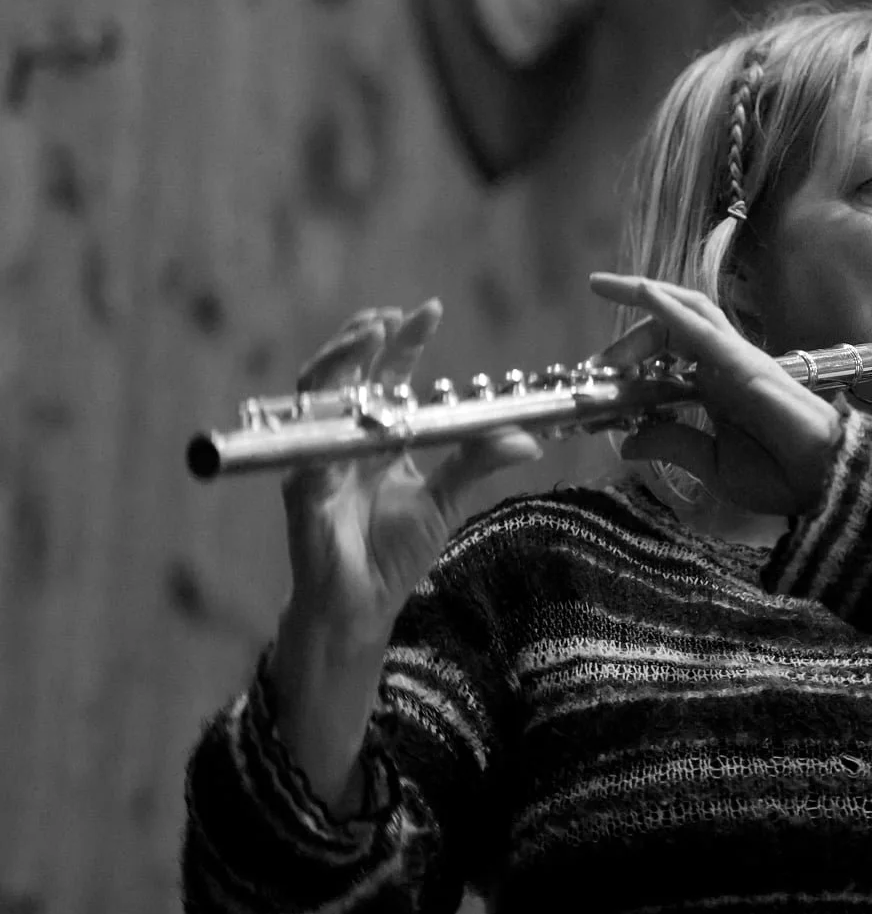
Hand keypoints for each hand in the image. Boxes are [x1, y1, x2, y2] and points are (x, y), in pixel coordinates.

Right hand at [280, 300, 541, 645]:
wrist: (360, 604)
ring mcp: (318, 459)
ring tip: (365, 335)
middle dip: (364, 338)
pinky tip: (342, 406)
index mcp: (380, 437)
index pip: (389, 375)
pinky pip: (306, 449)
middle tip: (389, 315)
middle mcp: (346, 439)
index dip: (405, 341)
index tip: (429, 309)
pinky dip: (322, 425)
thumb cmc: (395, 552)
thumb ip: (477, 462)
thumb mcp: (446, 499)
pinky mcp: (301, 488)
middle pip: (347, 373)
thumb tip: (528, 439)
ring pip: (316, 396)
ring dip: (339, 362)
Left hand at [587, 273, 839, 515]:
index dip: (630, 355)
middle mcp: (721, 365)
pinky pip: (703, 327)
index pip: (666, 355)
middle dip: (628, 337)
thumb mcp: (708, 465)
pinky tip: (645, 294)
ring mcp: (734, 359)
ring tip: (605, 288)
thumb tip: (627, 442)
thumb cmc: (776, 476)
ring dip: (645, 297)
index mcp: (712, 388)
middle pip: (668, 327)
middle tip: (596, 363)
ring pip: (686, 311)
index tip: (595, 376)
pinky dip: (671, 308)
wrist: (820, 484)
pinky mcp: (743, 362)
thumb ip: (671, 445)